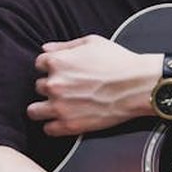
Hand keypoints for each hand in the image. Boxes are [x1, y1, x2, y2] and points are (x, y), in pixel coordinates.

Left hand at [26, 35, 158, 135]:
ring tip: (58, 106)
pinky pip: (48, 129)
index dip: (51, 67)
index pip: (39, 64)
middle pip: (38, 87)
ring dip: (43, 107)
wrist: (137, 85)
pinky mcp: (70, 125)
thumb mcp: (91, 43)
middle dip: (51, 86)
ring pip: (34, 111)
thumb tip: (46, 48)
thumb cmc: (118, 62)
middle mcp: (54, 85)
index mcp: (57, 62)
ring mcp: (60, 107)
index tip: (62, 71)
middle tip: (67, 87)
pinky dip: (54, 125)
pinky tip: (65, 118)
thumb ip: (64, 45)